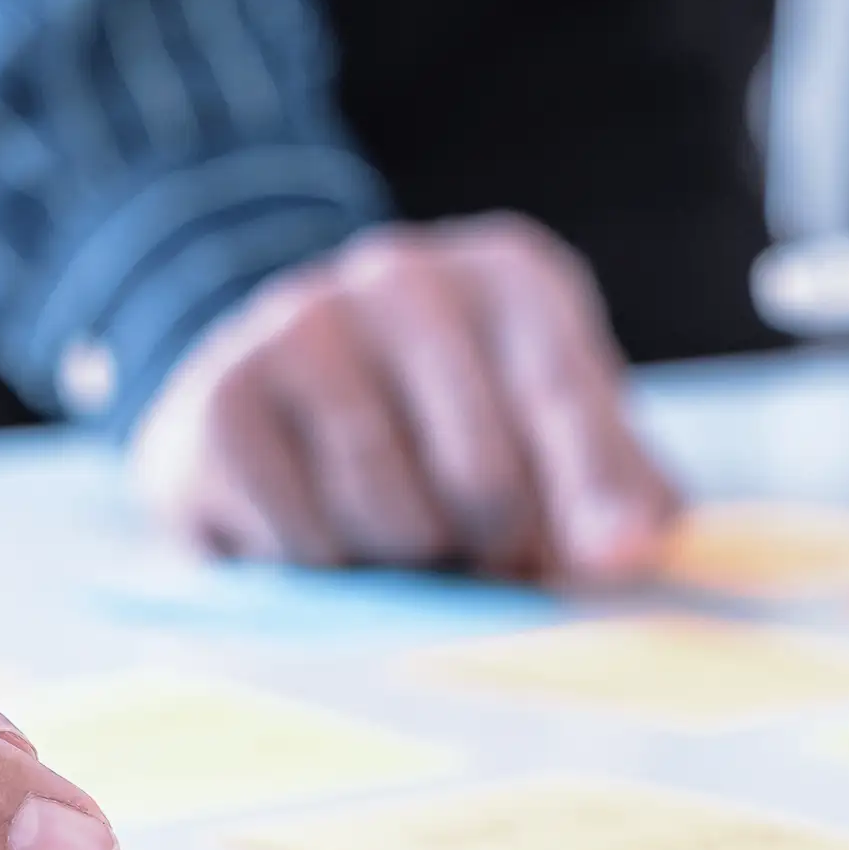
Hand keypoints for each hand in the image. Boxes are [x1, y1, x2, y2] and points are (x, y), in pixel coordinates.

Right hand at [129, 215, 680, 579]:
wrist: (285, 387)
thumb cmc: (456, 429)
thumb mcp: (557, 439)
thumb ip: (616, 494)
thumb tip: (624, 556)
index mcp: (511, 278)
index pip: (564, 397)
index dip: (591, 500)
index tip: (611, 568)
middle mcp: (404, 276)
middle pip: (483, 479)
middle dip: (495, 555)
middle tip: (486, 563)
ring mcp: (302, 325)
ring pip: (392, 521)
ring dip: (410, 571)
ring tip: (405, 545)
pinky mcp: (224, 398)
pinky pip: (306, 544)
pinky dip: (329, 573)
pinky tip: (328, 538)